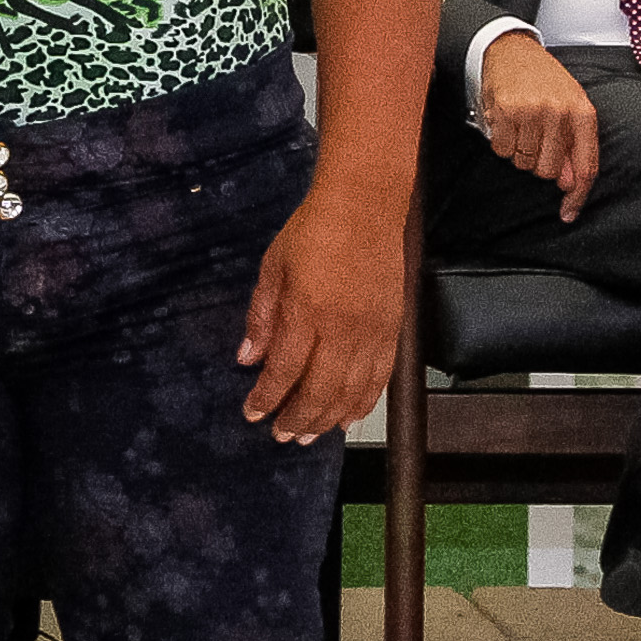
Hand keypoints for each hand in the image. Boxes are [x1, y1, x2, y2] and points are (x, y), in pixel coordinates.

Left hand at [237, 179, 404, 442]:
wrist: (365, 204)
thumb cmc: (312, 230)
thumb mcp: (272, 267)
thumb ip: (261, 317)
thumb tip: (246, 359)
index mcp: (306, 311)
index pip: (284, 369)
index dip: (267, 397)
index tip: (252, 413)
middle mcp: (342, 328)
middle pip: (320, 390)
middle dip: (297, 418)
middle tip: (281, 435)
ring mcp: (372, 331)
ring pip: (352, 390)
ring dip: (328, 419)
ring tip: (309, 435)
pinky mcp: (394, 328)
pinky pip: (380, 377)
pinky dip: (364, 402)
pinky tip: (350, 417)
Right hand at [476, 32, 605, 221]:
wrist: (512, 50)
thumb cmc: (544, 81)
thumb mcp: (570, 107)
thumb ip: (573, 145)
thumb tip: (568, 184)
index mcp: (583, 113)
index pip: (586, 166)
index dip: (577, 195)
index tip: (568, 214)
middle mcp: (559, 112)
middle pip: (548, 171)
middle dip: (539, 162)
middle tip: (535, 138)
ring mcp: (531, 112)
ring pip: (523, 163)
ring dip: (519, 151)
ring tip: (521, 125)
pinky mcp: (505, 112)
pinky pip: (503, 150)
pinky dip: (502, 143)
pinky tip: (506, 122)